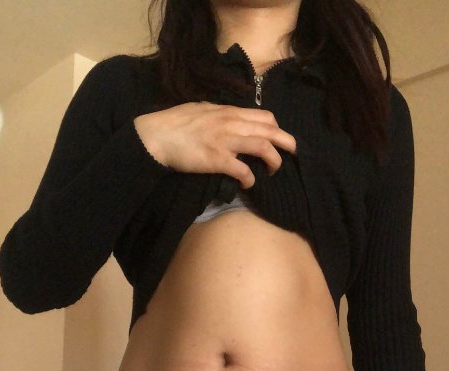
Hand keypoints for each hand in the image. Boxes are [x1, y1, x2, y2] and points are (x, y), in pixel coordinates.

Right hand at [133, 101, 296, 188]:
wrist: (155, 136)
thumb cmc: (175, 123)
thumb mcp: (201, 110)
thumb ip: (219, 114)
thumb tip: (229, 118)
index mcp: (228, 112)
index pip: (264, 116)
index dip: (277, 128)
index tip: (278, 139)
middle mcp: (231, 123)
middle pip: (270, 130)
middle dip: (287, 142)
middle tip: (293, 154)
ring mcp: (225, 141)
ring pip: (263, 146)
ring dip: (274, 161)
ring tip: (273, 171)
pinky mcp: (217, 159)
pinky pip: (243, 169)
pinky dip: (250, 178)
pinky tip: (249, 183)